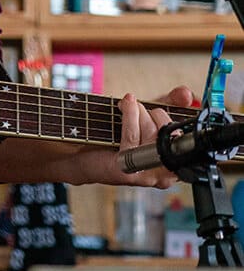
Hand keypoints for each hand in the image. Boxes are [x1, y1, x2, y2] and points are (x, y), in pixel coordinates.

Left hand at [76, 85, 194, 187]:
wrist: (83, 154)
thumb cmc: (116, 134)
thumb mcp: (146, 115)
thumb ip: (168, 104)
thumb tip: (187, 94)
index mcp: (176, 162)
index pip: (186, 135)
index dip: (177, 115)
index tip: (167, 102)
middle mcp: (166, 175)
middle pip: (171, 133)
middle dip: (153, 112)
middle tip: (137, 107)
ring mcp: (148, 176)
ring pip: (152, 133)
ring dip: (137, 112)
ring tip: (125, 107)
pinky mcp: (128, 172)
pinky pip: (133, 138)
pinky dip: (129, 116)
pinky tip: (124, 105)